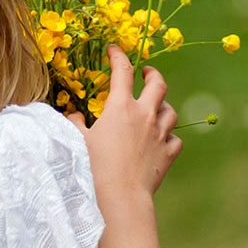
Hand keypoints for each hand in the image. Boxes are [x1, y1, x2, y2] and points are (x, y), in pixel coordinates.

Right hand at [72, 46, 180, 208]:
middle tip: (147, 72)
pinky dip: (169, 136)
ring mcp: (160, 134)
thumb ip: (74, 124)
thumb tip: (72, 115)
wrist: (120, 198)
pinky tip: (162, 139)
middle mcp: (144, 116)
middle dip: (153, 74)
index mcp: (120, 108)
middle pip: (158, 85)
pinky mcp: (168, 154)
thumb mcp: (76, 142)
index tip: (114, 50)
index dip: (118, 56)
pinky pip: (175, 138)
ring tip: (156, 107)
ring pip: (170, 110)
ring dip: (163, 106)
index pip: (122, 71)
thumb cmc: (93, 169)